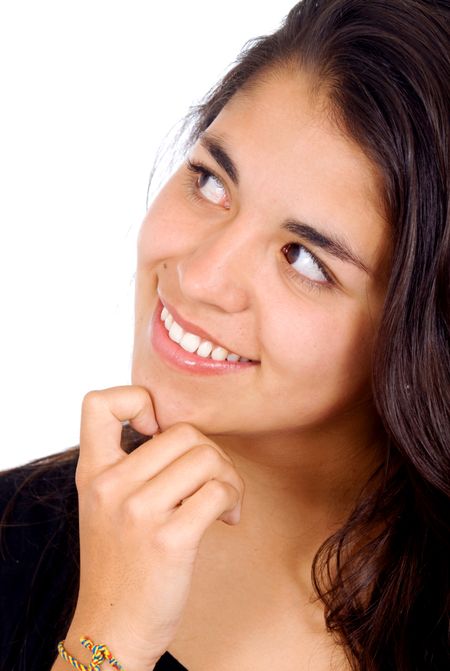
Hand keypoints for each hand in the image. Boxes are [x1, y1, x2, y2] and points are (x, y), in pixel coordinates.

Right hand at [65, 385, 243, 670]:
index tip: (157, 430)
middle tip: (213, 482)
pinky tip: (227, 520)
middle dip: (211, 453)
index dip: (137, 399)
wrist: (112, 628)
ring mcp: (138, 512)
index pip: (98, 402)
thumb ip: (131, 466)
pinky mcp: (169, 539)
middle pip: (183, 431)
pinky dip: (234, 500)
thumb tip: (190, 436)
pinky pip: (219, 491)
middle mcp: (110, 485)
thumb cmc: (120, 563)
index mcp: (92, 472)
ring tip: (223, 502)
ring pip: (207, 457)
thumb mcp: (106, 506)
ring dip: (228, 477)